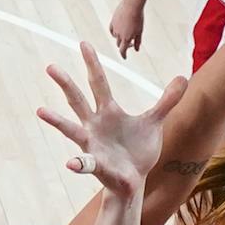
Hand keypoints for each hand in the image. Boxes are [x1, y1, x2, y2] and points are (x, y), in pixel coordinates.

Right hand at [39, 42, 188, 194]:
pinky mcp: (97, 165)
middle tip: (50, 66)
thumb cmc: (138, 150)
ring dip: (56, 121)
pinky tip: (71, 163)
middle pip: (77, 100)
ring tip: (41, 111)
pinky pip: (85, 163)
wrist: (135, 180)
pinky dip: (79, 163)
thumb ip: (167, 101)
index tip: (83, 43)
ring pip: (71, 130)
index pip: (99, 83)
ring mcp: (92, 145)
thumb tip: (183, 78)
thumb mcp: (154, 122)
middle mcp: (94, 125)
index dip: (92, 64)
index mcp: (108, 112)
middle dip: (65, 83)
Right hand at [109, 2, 144, 58]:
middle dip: (124, 45)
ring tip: (126, 34)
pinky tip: (117, 31)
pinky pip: (111, 30)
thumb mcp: (140, 31)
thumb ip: (138, 41)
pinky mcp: (113, 21)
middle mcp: (119, 34)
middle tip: (131, 43)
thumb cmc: (138, 17)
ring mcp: (115, 28)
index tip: (125, 57)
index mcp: (126, 38)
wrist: (132, 5)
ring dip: (120, 38)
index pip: (123, 50)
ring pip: (115, 37)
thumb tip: (136, 49)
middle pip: (119, 44)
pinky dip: (114, 32)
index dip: (124, 55)